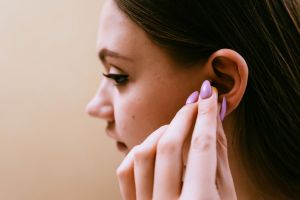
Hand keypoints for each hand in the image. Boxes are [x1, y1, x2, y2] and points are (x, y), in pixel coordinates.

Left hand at [116, 81, 236, 199]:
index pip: (202, 147)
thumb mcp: (225, 194)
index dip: (206, 116)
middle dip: (184, 116)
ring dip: (161, 131)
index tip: (209, 94)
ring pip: (142, 153)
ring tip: (177, 126)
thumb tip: (215, 117)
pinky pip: (126, 169)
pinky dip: (139, 151)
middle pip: (168, 146)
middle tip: (195, 100)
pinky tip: (155, 145)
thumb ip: (219, 155)